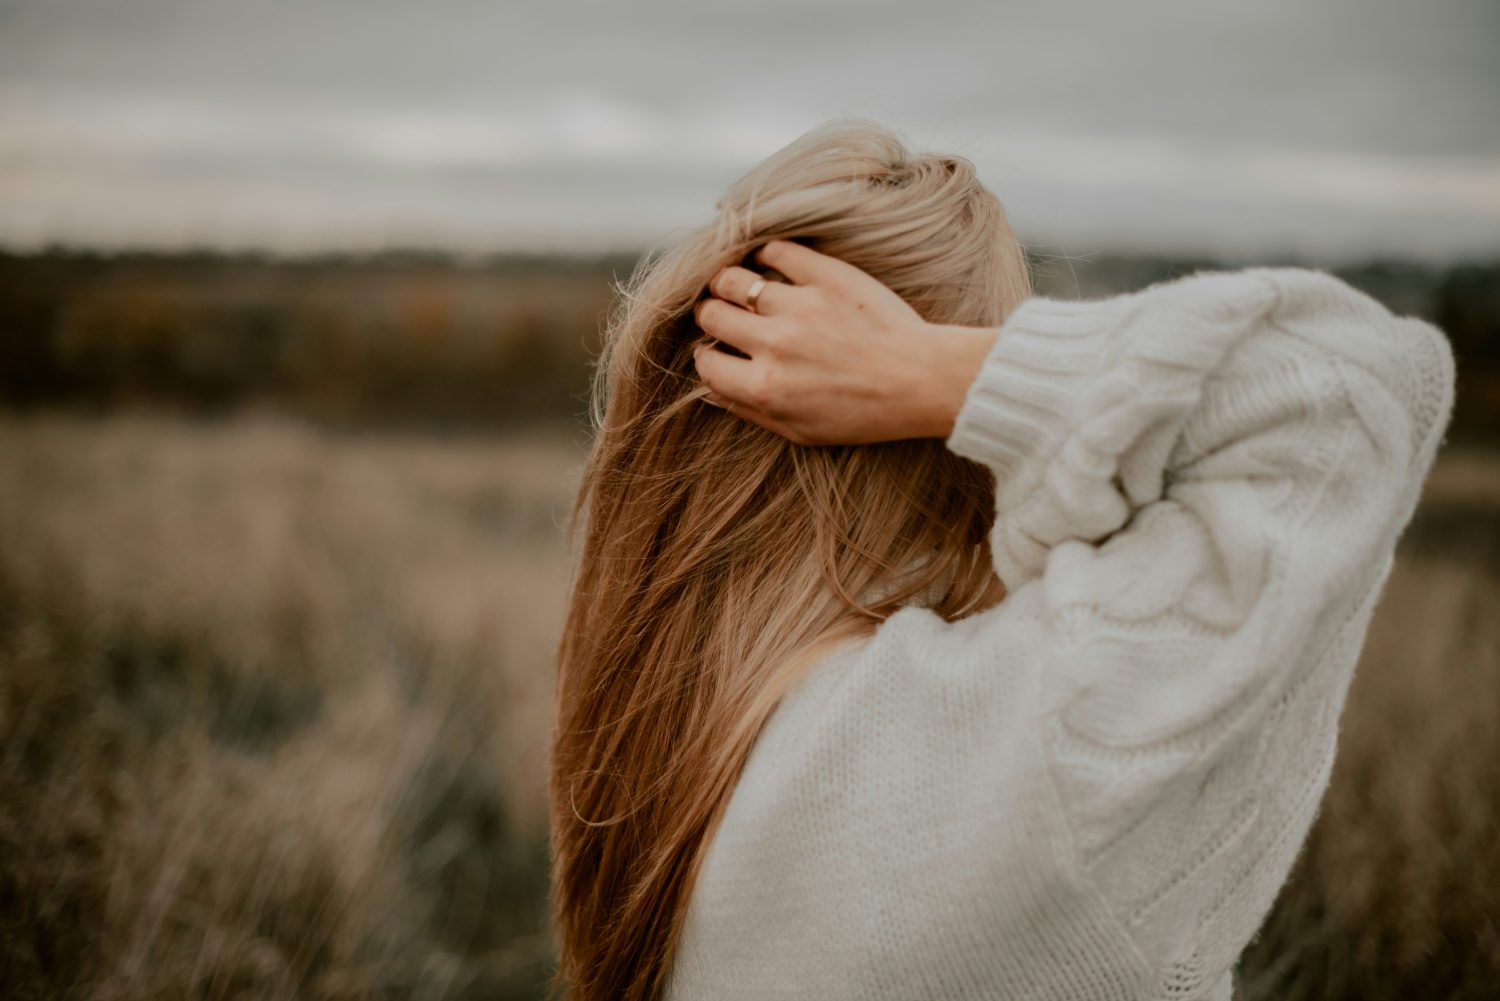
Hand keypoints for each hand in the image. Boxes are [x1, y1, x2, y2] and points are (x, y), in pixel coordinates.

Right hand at [691, 240, 998, 445]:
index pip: (706, 362)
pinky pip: (776, 251)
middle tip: (723, 313)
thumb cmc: (865, 414)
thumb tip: (713, 393)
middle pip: (712, 315)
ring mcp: (798, 306)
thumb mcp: (802, 432)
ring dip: (728, 281)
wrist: (921, 381)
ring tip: (738, 284)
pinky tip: (767, 260)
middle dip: (711, 314)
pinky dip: (765, 252)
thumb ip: (752, 413)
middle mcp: (774, 344)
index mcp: (764, 387)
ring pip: (733, 279)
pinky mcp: (825, 276)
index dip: (708, 356)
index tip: (720, 351)